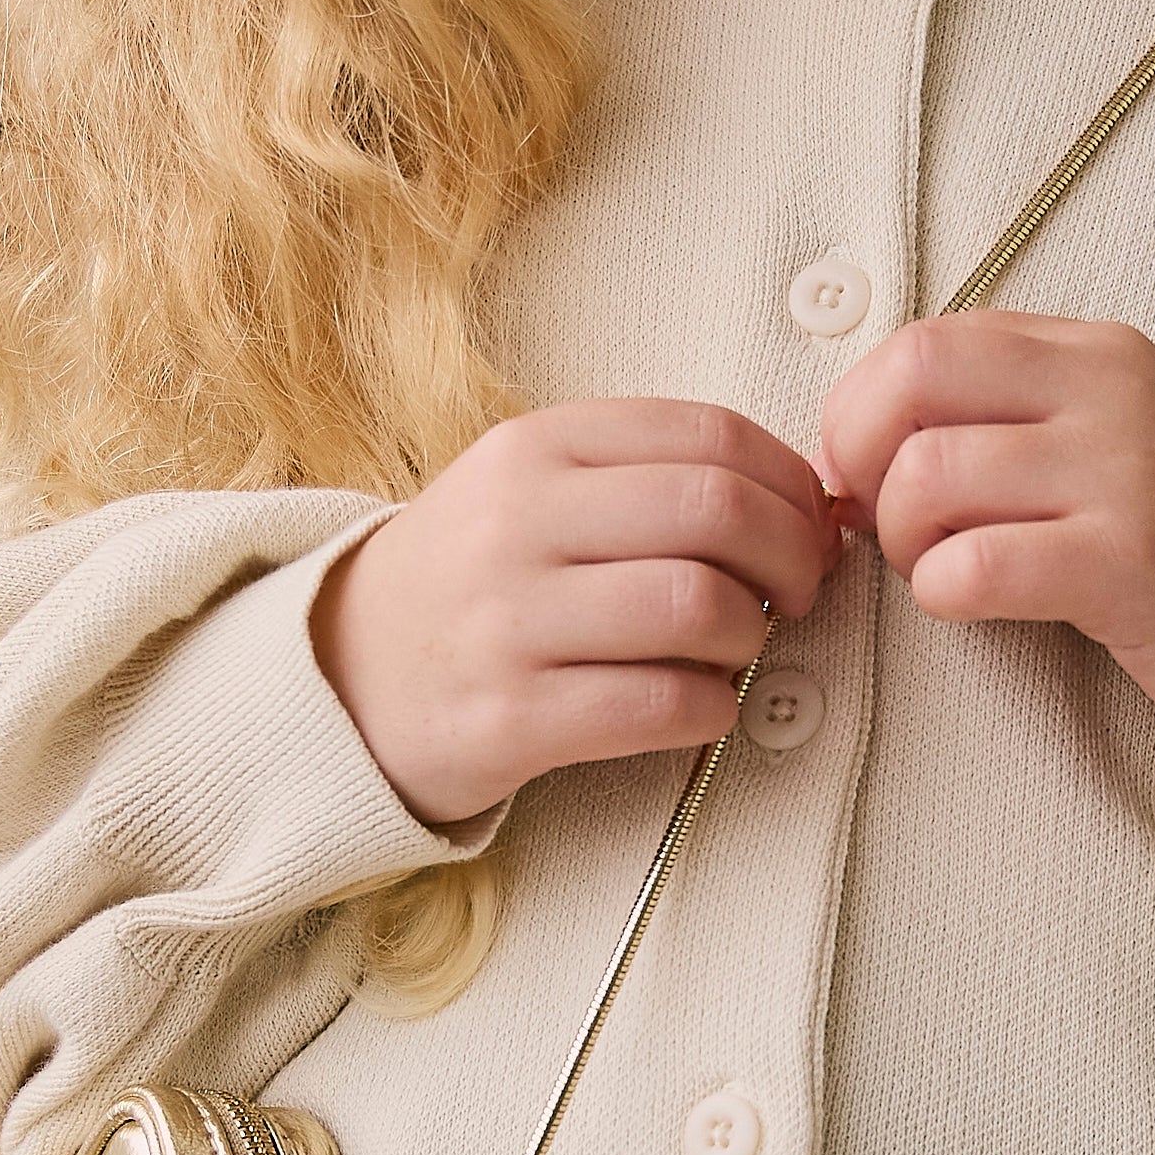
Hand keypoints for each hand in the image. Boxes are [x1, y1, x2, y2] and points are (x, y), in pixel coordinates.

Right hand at [311, 400, 841, 830]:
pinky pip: (661, 706)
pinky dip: (713, 708)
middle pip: (718, 513)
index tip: (809, 522)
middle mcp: (517, 523)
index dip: (791, 482)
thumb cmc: (476, 578)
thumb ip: (652, 477)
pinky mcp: (510, 719)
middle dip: (791, 556)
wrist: (344, 673)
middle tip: (797, 591)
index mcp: (535, 449)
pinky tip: (701, 704)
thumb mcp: (535, 488)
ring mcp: (508, 622)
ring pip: (699, 608)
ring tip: (737, 648)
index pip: (709, 435)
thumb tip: (808, 504)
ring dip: (753, 636)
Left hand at [814, 311, 1154, 756]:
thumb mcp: (1109, 436)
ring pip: (928, 475)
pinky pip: (975, 565)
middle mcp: (1112, 392)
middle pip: (911, 382)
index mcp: (1097, 351)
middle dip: (861, 461)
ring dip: (904, 540)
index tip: (868, 475)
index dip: (861, 411)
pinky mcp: (1130, 562)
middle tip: (886, 524)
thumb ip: (1006, 416)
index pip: (927, 340)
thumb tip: (855, 444)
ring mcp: (1125, 472)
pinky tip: (973, 603)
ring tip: (944, 570)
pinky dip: (942, 593)